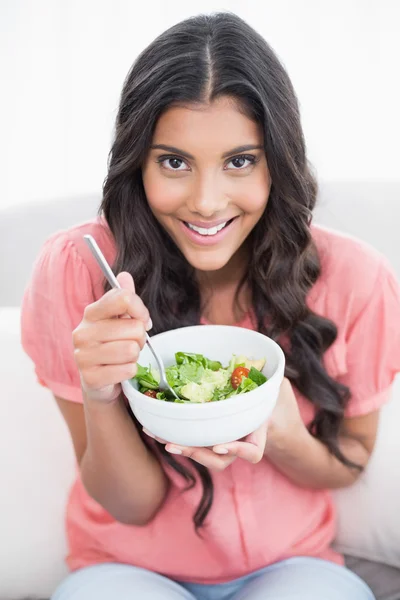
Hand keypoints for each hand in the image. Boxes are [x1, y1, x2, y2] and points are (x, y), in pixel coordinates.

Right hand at [72, 272, 151, 403]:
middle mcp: (82, 332)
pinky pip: (128, 370)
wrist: (98, 380)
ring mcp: (83, 356)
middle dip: (140, 338)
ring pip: (131, 350)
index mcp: (91, 313)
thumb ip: (124, 298)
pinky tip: (119, 370)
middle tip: (131, 343)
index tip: (143, 320)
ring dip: (135, 355)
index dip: (141, 309)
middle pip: (134, 328)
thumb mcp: (118, 319)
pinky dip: (130, 371)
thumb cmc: (111, 344)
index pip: (123, 298)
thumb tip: (125, 276)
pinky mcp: (90, 378)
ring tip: (124, 357)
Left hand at [143, 377, 303, 470]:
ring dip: (179, 447)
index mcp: (255, 432)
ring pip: (200, 454)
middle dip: (196, 454)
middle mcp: (236, 443)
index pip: (253, 452)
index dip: (237, 451)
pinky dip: (171, 436)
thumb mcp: (270, 385)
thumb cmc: (263, 392)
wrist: (256, 405)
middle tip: (177, 445)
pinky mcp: (204, 437)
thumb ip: (268, 378)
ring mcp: (219, 442)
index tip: (220, 445)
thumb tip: (258, 360)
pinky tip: (153, 427)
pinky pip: (189, 442)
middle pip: (219, 460)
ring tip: (160, 437)